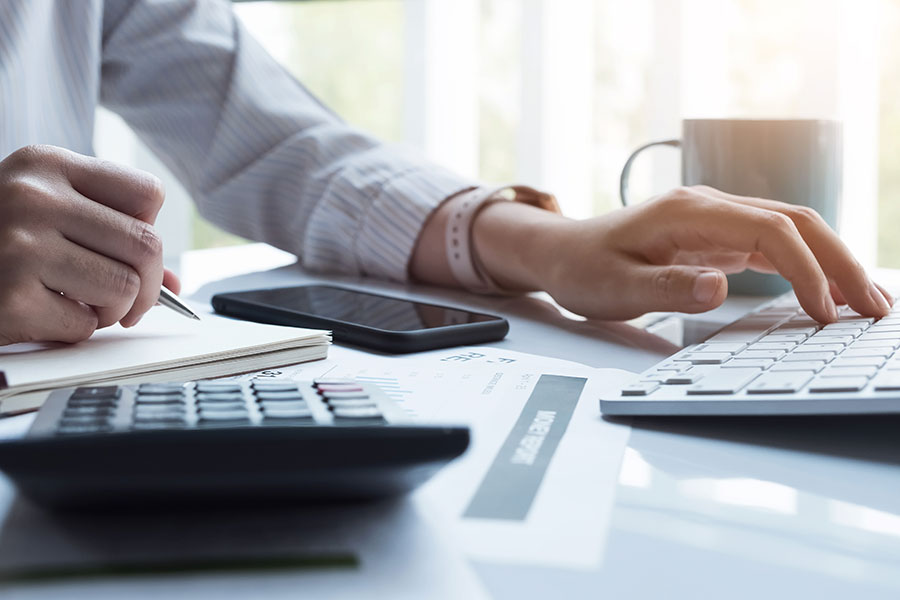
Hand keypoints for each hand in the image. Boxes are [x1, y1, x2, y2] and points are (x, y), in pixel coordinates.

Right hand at [0, 145, 179, 344]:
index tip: (132, 248)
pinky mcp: (10, 296)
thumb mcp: (44, 210)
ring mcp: (20, 245)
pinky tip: (46, 313)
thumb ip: (110, 233)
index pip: (147, 193)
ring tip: (83, 303)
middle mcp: (34, 198)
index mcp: (47, 165)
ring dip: (114, 310)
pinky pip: (84, 325)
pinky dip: (75, 329)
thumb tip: (176, 283)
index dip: (150, 228)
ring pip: (125, 289)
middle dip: (150, 285)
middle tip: (130, 300)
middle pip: (146, 246)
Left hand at [536, 186, 891, 321]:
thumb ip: (666, 287)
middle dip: (839, 262)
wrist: (561, 253)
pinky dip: (805, 266)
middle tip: (875, 308)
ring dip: (831, 262)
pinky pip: (772, 244)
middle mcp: (708, 207)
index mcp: (687, 213)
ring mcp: (715, 219)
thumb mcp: (615, 286)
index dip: (806, 269)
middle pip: (794, 222)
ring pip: (790, 230)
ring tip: (866, 303)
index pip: (768, 231)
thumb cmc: (583, 269)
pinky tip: (825, 292)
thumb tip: (719, 289)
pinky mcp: (715, 237)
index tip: (824, 312)